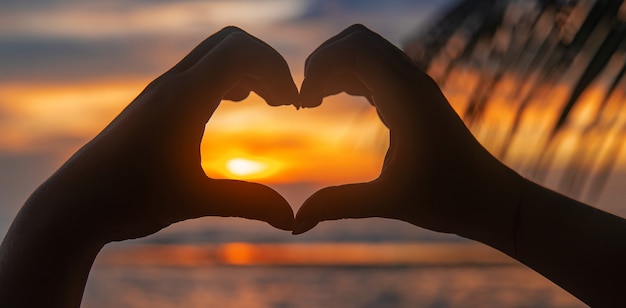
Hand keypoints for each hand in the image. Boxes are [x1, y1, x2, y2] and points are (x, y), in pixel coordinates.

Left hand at [22, 26, 297, 243]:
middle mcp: (172, 85)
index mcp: (184, 98)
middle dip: (267, 63)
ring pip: (216, 54)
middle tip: (285, 101)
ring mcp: (162, 91)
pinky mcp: (157, 103)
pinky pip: (203, 70)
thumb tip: (291, 220)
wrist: (75, 205)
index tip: (292, 106)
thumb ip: (247, 204)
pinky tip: (236, 104)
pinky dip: (230, 77)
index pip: (240, 51)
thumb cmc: (129, 201)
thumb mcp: (194, 202)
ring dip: (249, 69)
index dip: (276, 69)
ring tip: (270, 102)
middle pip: (232, 41)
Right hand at [293, 25, 523, 252]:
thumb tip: (295, 224)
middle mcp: (412, 82)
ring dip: (335, 67)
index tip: (301, 104)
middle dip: (323, 60)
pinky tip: (333, 100)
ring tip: (312, 99)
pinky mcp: (415, 97)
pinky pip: (375, 69)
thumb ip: (339, 205)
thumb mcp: (389, 203)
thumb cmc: (449, 199)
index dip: (319, 68)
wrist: (492, 199)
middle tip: (304, 97)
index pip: (354, 51)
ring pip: (366, 51)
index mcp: (407, 97)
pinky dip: (349, 76)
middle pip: (358, 40)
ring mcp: (415, 86)